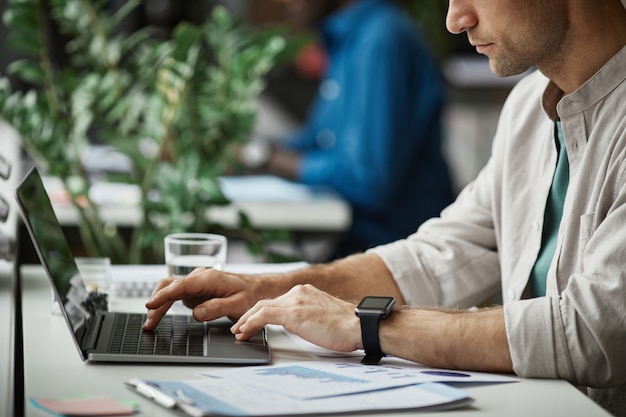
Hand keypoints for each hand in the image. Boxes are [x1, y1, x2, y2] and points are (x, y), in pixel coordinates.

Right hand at [142, 267, 275, 330]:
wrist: (260, 288)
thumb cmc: (251, 295)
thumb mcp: (238, 304)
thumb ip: (216, 308)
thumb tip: (196, 314)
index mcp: (208, 278)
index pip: (180, 285)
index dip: (164, 295)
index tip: (151, 305)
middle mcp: (200, 277)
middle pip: (170, 286)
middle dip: (156, 304)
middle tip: (149, 324)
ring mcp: (196, 283)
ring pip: (170, 289)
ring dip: (159, 304)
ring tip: (150, 323)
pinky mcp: (196, 289)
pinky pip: (176, 295)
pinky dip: (166, 304)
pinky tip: (159, 315)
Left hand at [231, 284, 361, 352]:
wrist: (359, 325)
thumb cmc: (347, 326)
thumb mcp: (323, 315)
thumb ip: (308, 315)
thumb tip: (299, 325)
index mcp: (306, 292)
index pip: (276, 301)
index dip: (261, 311)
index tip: (253, 321)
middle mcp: (298, 292)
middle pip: (265, 302)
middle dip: (249, 315)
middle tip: (240, 327)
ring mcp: (295, 301)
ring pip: (261, 307)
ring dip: (246, 320)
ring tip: (238, 332)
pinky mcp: (293, 313)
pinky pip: (263, 316)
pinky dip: (250, 324)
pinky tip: (245, 333)